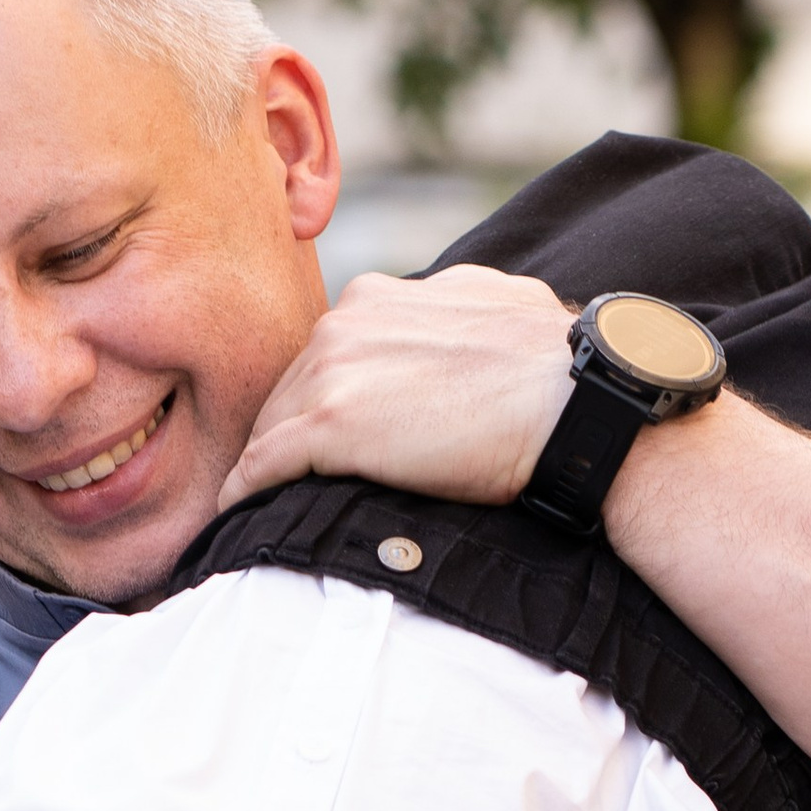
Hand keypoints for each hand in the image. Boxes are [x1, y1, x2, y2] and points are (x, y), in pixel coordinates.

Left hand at [221, 265, 575, 511]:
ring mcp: (334, 372)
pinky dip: (246, 490)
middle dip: (290, 430)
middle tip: (284, 477)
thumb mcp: (487, 309)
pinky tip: (236, 513)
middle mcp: (347, 322)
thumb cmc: (551, 366)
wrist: (573, 400)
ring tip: (256, 502)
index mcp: (379, 297)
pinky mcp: (329, 426)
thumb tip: (452, 337)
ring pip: (273, 424)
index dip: (325, 398)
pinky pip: (264, 464)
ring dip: (266, 463)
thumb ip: (444, 319)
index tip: (326, 434)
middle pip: (291, 388)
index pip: (328, 355)